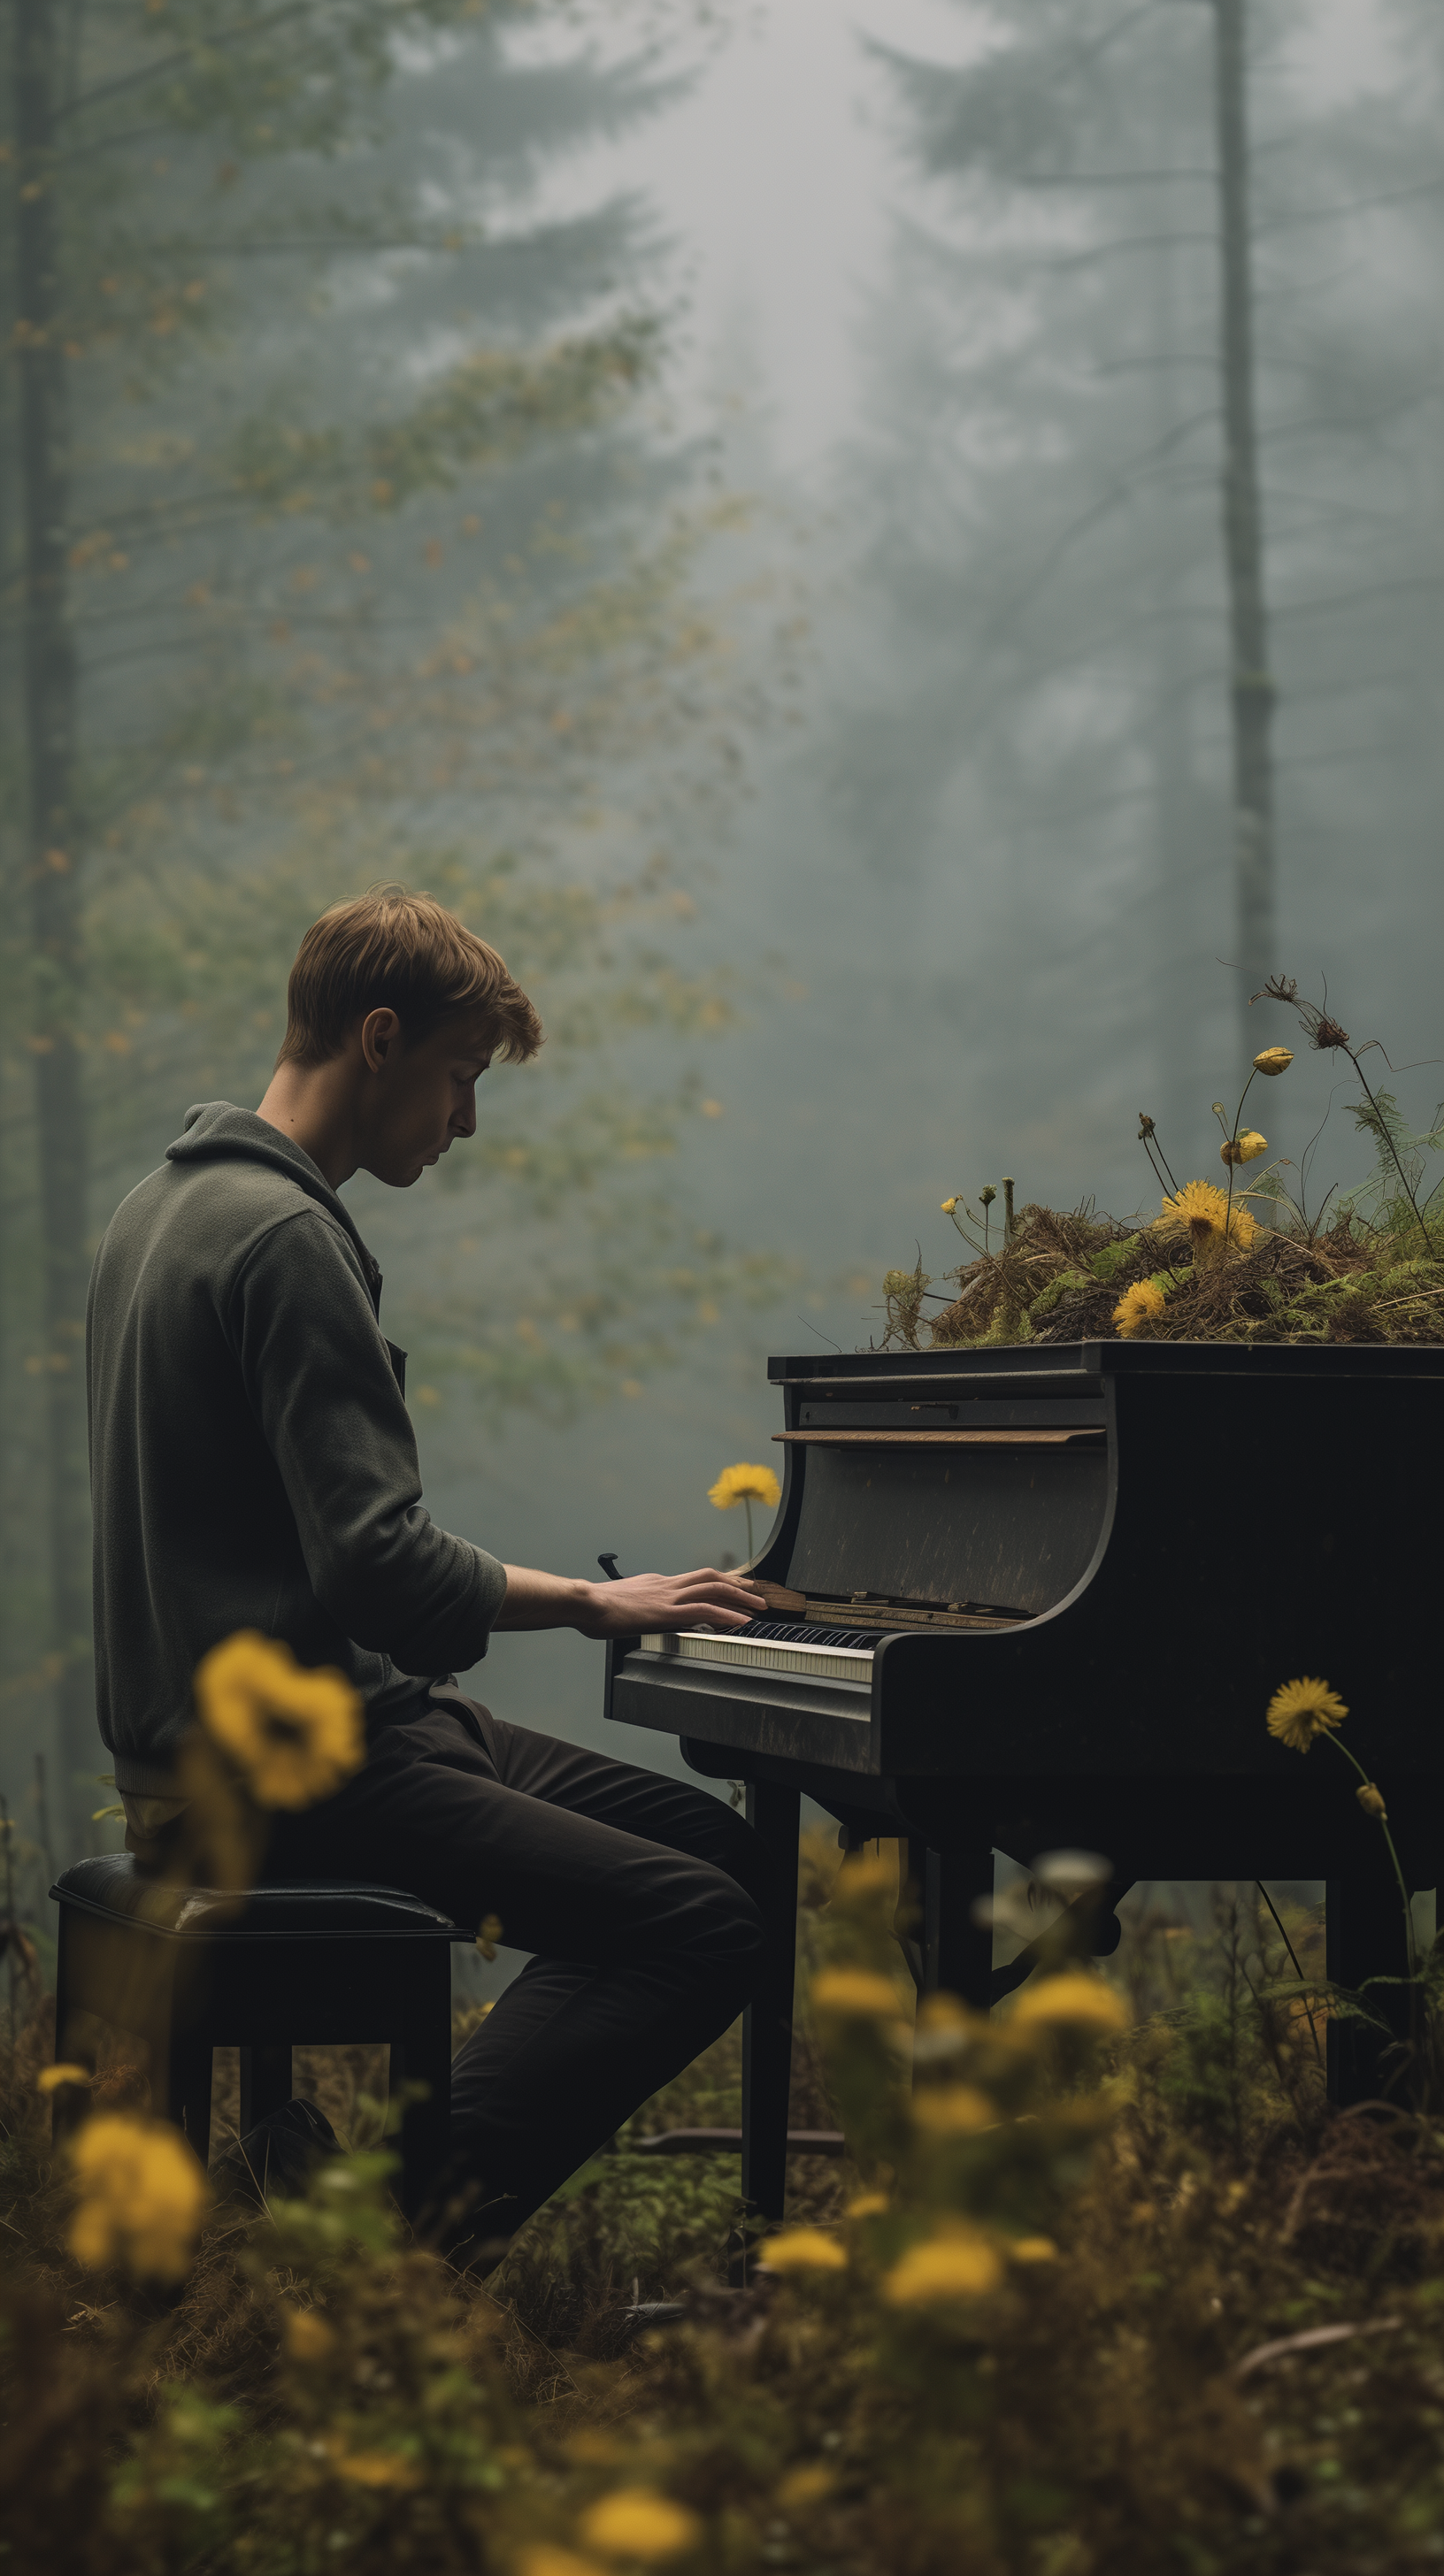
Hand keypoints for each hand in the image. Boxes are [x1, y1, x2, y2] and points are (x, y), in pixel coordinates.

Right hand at [576, 1565, 766, 1639]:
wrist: (586, 1602)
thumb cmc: (595, 1606)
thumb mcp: (622, 1601)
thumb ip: (637, 1605)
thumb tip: (640, 1613)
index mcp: (657, 1582)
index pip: (693, 1580)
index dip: (716, 1584)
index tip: (731, 1590)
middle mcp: (667, 1584)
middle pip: (710, 1577)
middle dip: (736, 1584)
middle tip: (755, 1592)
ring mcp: (669, 1596)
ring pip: (714, 1589)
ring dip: (741, 1597)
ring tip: (758, 1606)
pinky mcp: (667, 1611)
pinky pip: (705, 1610)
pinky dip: (728, 1614)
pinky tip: (741, 1622)